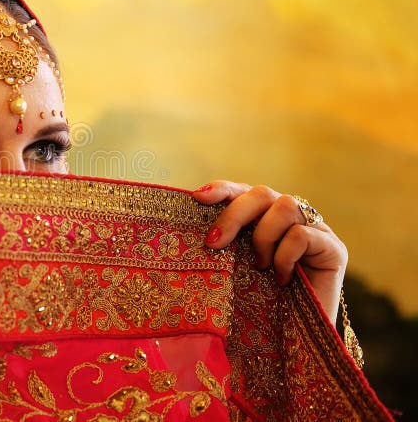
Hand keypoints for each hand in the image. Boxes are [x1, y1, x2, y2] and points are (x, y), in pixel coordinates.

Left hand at [191, 181, 347, 323]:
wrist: (295, 343)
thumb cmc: (260, 305)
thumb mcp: (235, 268)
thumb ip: (225, 243)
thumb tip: (196, 224)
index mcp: (267, 218)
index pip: (245, 191)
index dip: (223, 189)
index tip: (198, 197)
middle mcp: (293, 218)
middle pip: (263, 193)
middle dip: (234, 214)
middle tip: (214, 243)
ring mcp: (317, 230)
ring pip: (286, 205)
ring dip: (264, 237)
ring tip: (260, 266)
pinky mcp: (334, 248)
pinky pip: (302, 235)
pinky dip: (284, 256)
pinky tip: (282, 279)